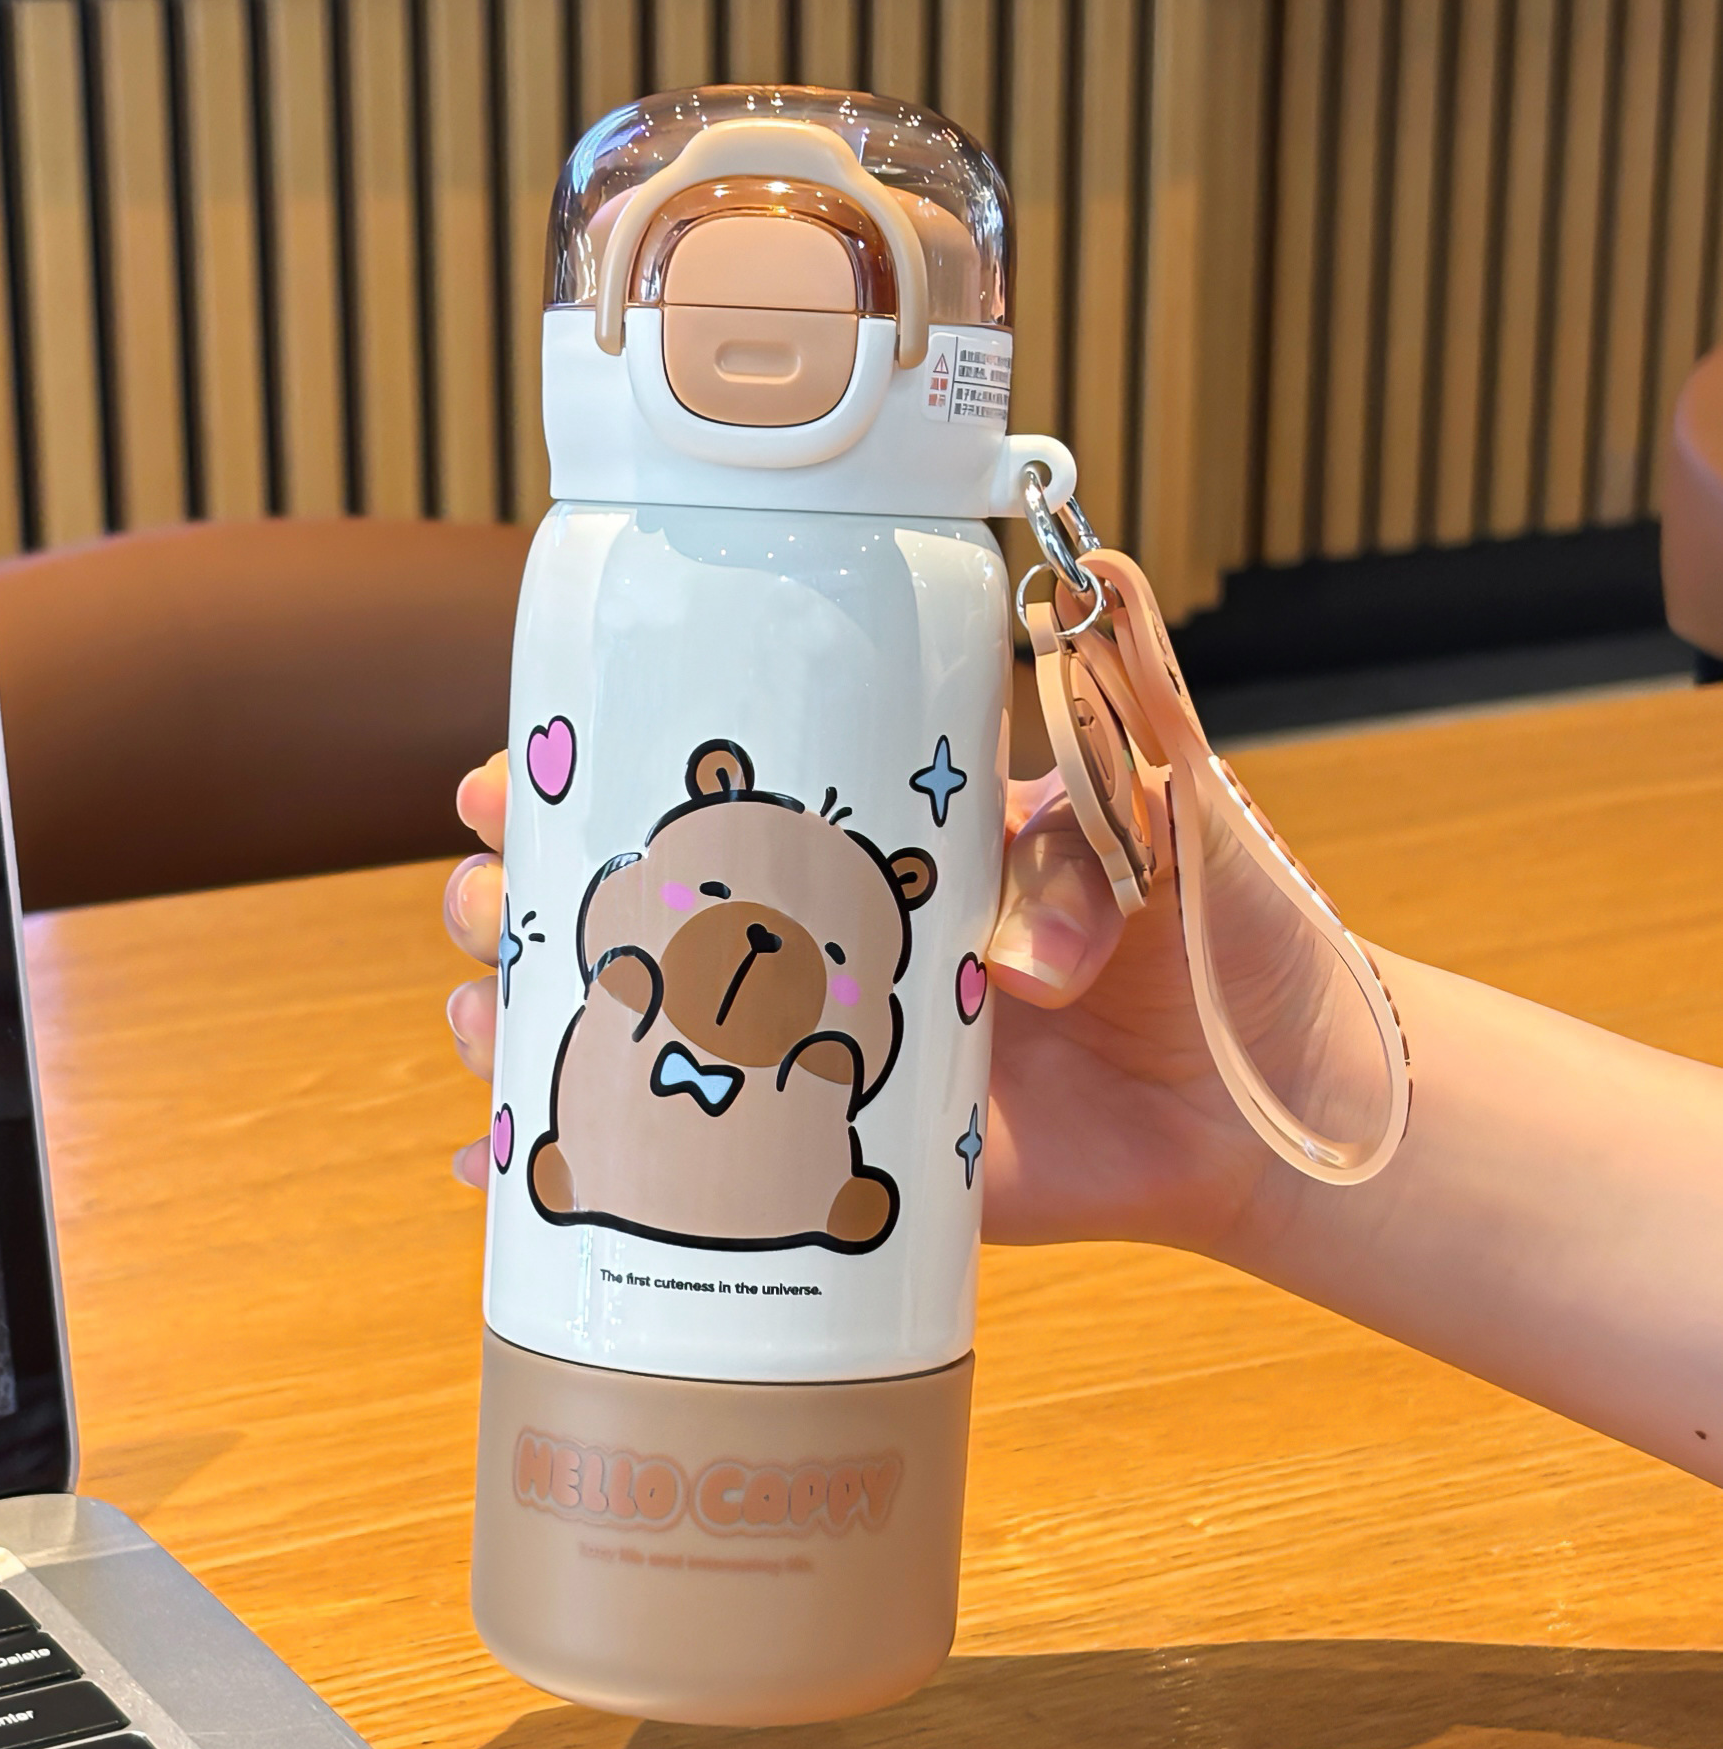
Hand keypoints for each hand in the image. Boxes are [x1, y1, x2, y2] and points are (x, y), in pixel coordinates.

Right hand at [444, 752, 1290, 1252]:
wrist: (1269, 1104)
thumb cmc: (1218, 935)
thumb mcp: (1164, 792)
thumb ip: (1127, 688)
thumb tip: (1093, 570)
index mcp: (870, 844)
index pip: (708, 797)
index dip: (597, 780)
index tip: (515, 770)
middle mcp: (819, 946)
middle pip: (638, 913)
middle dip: (529, 894)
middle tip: (489, 891)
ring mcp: (818, 1058)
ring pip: (641, 1033)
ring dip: (530, 1019)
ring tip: (479, 1016)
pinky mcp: (841, 1165)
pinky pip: (702, 1177)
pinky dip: (599, 1178)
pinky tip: (505, 1169)